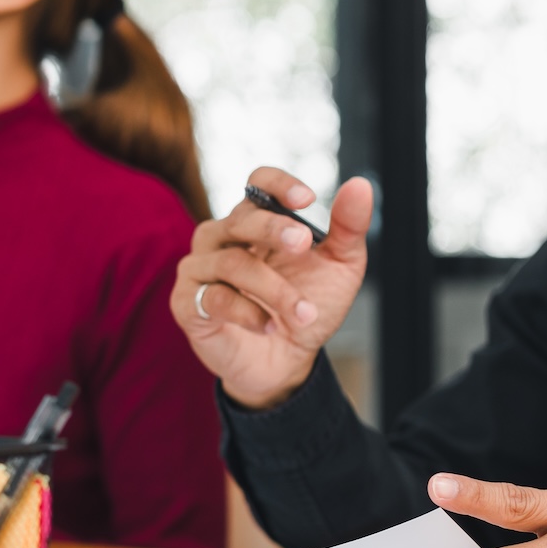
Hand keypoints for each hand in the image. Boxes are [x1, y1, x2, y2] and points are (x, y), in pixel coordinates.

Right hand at [170, 170, 374, 409]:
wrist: (287, 362)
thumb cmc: (306, 308)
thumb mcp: (340, 269)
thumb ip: (348, 229)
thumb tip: (360, 186)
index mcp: (257, 223)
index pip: (257, 185)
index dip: (277, 185)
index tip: (306, 199)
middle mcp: (222, 239)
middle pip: (239, 219)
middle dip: (272, 228)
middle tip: (303, 244)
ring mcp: (200, 269)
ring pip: (230, 262)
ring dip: (274, 288)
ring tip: (304, 312)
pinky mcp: (187, 303)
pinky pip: (213, 297)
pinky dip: (247, 313)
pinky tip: (269, 326)